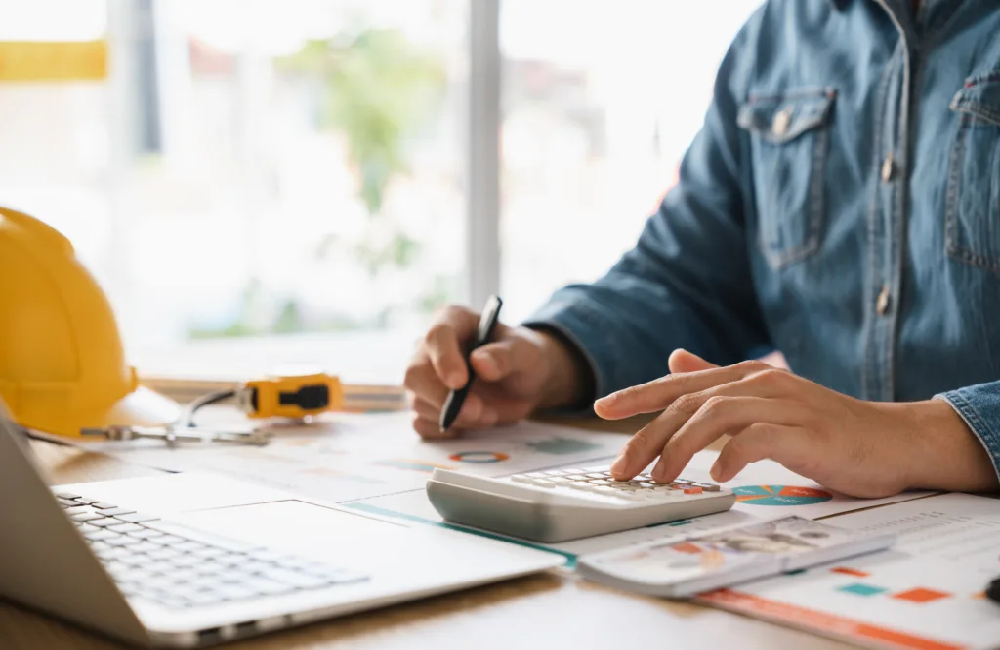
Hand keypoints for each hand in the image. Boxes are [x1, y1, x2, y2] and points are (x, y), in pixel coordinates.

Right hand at [404, 306, 587, 438]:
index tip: (460, 383)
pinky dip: (445, 430)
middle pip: (415, 373)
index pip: (436, 336)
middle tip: (478, 411)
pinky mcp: (427, 404)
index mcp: (453, 321)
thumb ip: (506, 355)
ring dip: (455, 416)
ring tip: (489, 415)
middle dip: (443, 398)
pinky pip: (420, 423)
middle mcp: (430, 348)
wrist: (524, 382)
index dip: (444, 359)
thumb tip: (480, 363)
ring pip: (418, 401)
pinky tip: (471, 423)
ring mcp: (424, 378)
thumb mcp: (526, 352)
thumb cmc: (523, 357)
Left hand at [596, 350, 997, 497]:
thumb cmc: (822, 426)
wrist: (891, 440)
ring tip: (660, 478)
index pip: (680, 383)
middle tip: (622, 468)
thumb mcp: (764, 401)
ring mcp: (783, 403)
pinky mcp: (806, 431)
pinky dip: (732, 455)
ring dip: (680, 447)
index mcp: (744, 377)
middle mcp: (758, 382)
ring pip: (715, 414)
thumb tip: (675, 358)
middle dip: (648, 434)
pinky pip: (759, 438)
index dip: (638, 394)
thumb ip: (719, 382)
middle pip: (688, 402)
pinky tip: (718, 477)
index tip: (601, 409)